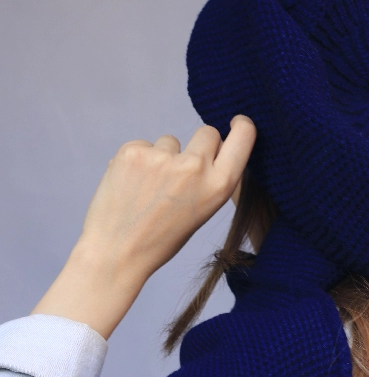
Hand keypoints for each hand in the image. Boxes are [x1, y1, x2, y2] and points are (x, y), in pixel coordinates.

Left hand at [30, 115, 256, 339]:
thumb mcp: (202, 212)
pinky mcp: (133, 151)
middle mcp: (195, 167)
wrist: (117, 253)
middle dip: (198, 146)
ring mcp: (162, 157)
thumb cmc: (161, 239)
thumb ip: (211, 179)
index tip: (235, 122)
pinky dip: (138, 161)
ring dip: (162, 157)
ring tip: (148, 190)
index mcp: (219, 186)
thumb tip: (213, 148)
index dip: (241, 125)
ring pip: (170, 141)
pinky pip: (143, 145)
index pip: (243, 136)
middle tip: (180, 173)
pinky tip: (131, 185)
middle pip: (207, 132)